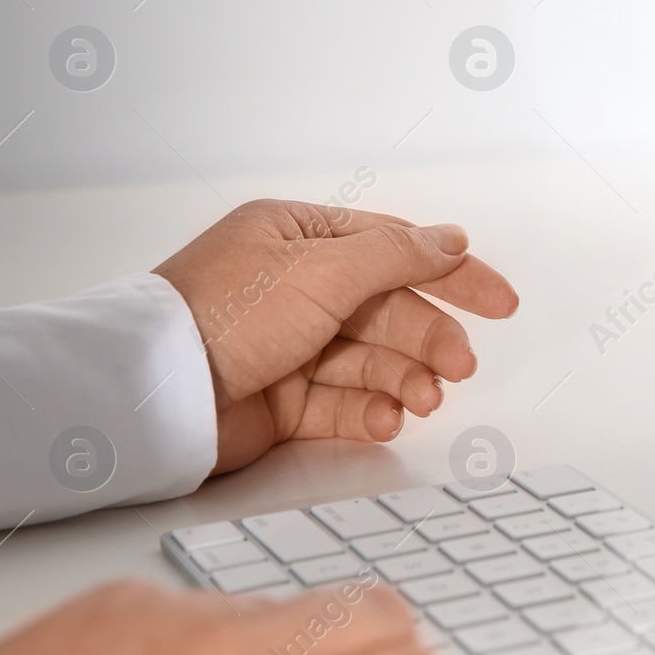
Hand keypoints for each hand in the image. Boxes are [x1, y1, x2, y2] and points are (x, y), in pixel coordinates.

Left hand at [153, 200, 518, 473]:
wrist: (154, 394)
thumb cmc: (224, 314)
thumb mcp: (323, 269)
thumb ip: (397, 256)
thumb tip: (450, 241)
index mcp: (298, 236)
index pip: (394, 248)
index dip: (452, 274)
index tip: (500, 302)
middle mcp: (295, 286)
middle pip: (389, 309)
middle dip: (429, 338)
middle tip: (461, 366)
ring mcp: (289, 344)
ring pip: (372, 359)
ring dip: (405, 378)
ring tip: (426, 400)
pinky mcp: (282, 401)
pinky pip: (343, 403)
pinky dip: (369, 410)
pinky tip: (385, 419)